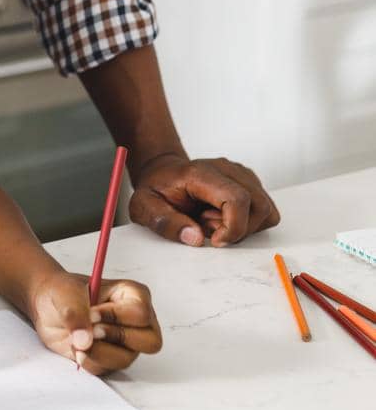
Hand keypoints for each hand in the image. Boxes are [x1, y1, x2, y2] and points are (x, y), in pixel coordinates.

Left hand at [26, 268, 161, 375]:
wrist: (47, 307)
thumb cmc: (63, 292)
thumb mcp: (66, 292)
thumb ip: (75, 311)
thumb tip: (84, 339)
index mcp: (132, 295)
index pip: (141, 313)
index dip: (116, 316)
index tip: (92, 314)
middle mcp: (134, 321)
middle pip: (149, 341)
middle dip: (116, 338)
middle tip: (92, 331)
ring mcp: (125, 343)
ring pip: (126, 359)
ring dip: (99, 352)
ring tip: (78, 340)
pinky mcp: (110, 359)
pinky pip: (106, 369)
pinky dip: (88, 362)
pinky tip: (76, 349)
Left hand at [129, 153, 279, 246]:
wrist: (163, 171)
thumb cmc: (156, 189)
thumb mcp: (144, 206)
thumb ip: (165, 222)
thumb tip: (195, 238)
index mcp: (202, 173)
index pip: (238, 199)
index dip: (233, 227)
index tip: (214, 240)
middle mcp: (228, 169)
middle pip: (259, 206)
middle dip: (238, 228)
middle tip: (207, 226)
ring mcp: (241, 174)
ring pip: (266, 210)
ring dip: (244, 225)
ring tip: (213, 220)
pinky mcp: (249, 183)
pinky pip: (265, 210)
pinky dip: (249, 222)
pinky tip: (223, 217)